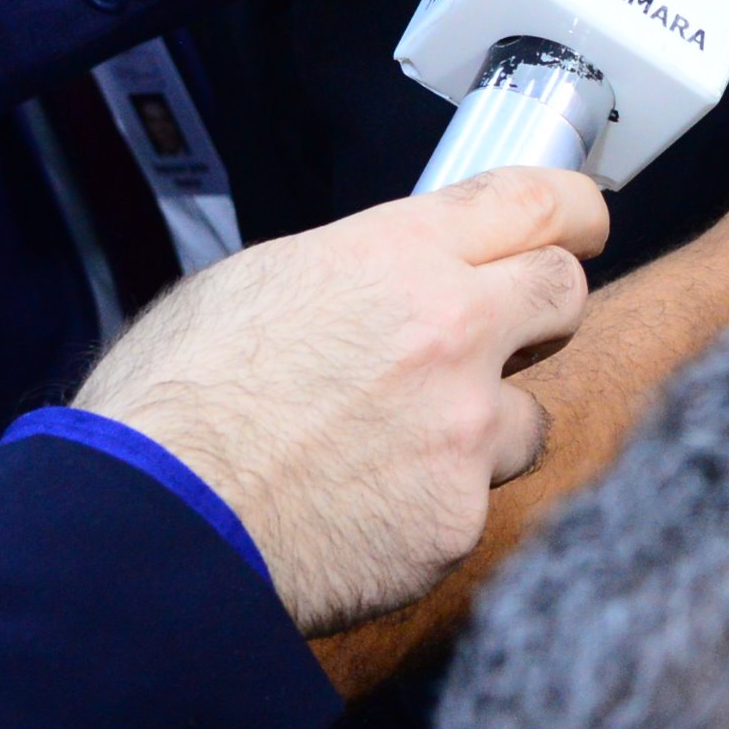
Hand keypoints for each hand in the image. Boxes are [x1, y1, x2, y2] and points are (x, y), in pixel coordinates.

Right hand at [73, 166, 608, 634]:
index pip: (537, 201)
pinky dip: (434, 506)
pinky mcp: (457, 518)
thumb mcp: (252, 284)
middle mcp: (453, 330)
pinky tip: (367, 511)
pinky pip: (474, 502)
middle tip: (502, 332)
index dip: (572, 210)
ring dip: (484, 427)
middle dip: (541, 308)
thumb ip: (349, 273)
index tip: (580, 224)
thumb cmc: (173, 404)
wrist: (149, 527)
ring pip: (530, 415)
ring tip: (399, 448)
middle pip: (564, 293)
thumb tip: (382, 279)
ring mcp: (464, 429)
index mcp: (397, 255)